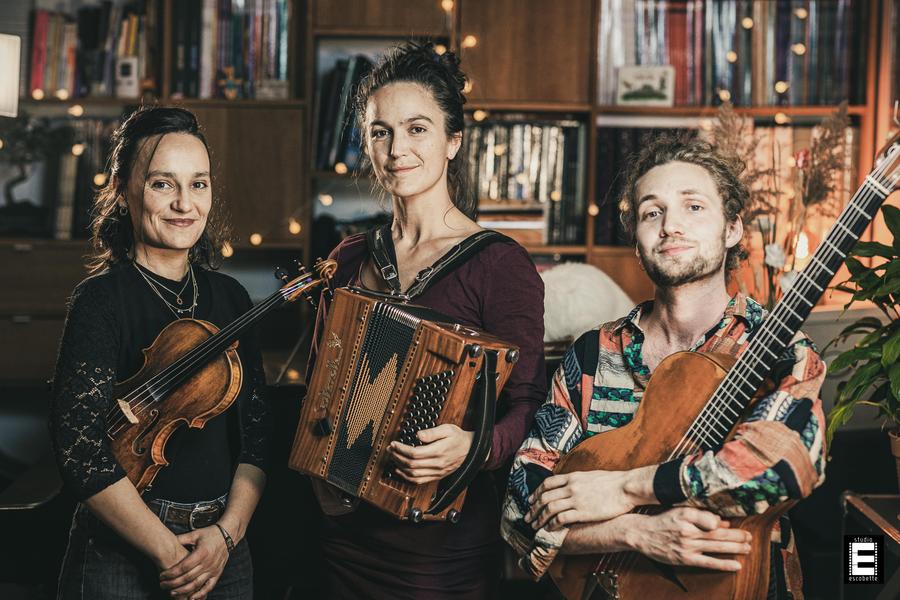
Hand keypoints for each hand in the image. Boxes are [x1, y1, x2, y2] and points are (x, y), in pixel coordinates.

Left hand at [159, 525, 229, 598]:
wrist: (228, 535)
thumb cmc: (210, 534)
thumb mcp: (195, 534)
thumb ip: (182, 539)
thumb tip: (167, 540)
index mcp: (202, 553)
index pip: (183, 567)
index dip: (171, 573)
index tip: (162, 576)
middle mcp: (208, 563)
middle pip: (188, 577)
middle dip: (173, 583)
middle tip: (162, 585)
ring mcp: (213, 570)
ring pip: (196, 584)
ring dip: (183, 591)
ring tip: (172, 592)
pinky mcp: (217, 574)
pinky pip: (208, 587)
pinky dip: (200, 594)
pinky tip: (191, 598)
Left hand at [387, 424, 473, 483]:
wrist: (472, 449)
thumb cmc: (459, 438)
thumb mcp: (448, 429)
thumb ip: (432, 432)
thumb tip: (418, 435)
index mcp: (439, 451)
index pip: (414, 453)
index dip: (401, 449)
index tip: (394, 443)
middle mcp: (437, 464)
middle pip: (411, 464)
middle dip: (397, 456)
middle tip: (391, 449)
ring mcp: (437, 472)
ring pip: (413, 474)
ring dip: (400, 466)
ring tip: (393, 457)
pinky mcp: (437, 476)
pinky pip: (419, 480)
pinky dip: (407, 477)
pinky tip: (401, 471)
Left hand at [525, 468, 650, 530]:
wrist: (626, 487)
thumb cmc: (612, 482)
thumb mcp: (590, 475)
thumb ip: (578, 480)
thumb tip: (571, 485)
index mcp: (572, 477)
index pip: (547, 484)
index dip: (536, 493)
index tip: (531, 500)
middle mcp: (571, 487)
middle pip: (545, 497)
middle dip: (534, 508)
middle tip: (528, 517)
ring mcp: (576, 499)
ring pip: (549, 509)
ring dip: (539, 518)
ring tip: (534, 526)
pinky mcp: (582, 512)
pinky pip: (561, 519)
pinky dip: (552, 524)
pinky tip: (549, 529)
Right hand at [629, 507, 751, 571]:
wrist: (641, 533)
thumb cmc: (662, 521)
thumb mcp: (680, 512)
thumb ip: (701, 516)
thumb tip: (722, 522)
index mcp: (687, 515)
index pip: (713, 520)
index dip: (726, 524)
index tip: (737, 525)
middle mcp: (688, 530)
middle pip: (718, 534)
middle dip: (737, 536)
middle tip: (750, 537)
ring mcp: (686, 546)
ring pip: (716, 547)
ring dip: (735, 548)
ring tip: (748, 548)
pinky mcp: (684, 559)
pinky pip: (708, 562)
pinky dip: (723, 564)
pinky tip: (736, 565)